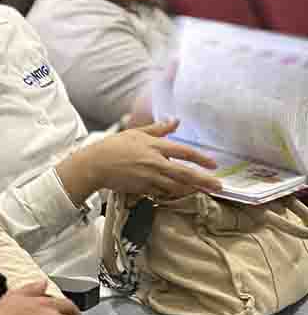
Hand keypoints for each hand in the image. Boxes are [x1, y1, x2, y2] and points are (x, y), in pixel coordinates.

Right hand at [58, 119, 222, 202]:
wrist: (95, 164)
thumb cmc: (114, 146)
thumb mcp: (136, 133)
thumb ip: (158, 129)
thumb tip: (176, 121)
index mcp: (154, 146)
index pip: (184, 152)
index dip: (201, 158)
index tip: (214, 164)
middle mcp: (154, 162)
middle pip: (185, 174)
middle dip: (204, 181)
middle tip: (219, 187)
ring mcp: (149, 177)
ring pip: (176, 187)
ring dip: (191, 190)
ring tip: (203, 191)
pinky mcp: (142, 189)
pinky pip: (162, 193)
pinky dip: (172, 193)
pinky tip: (180, 193)